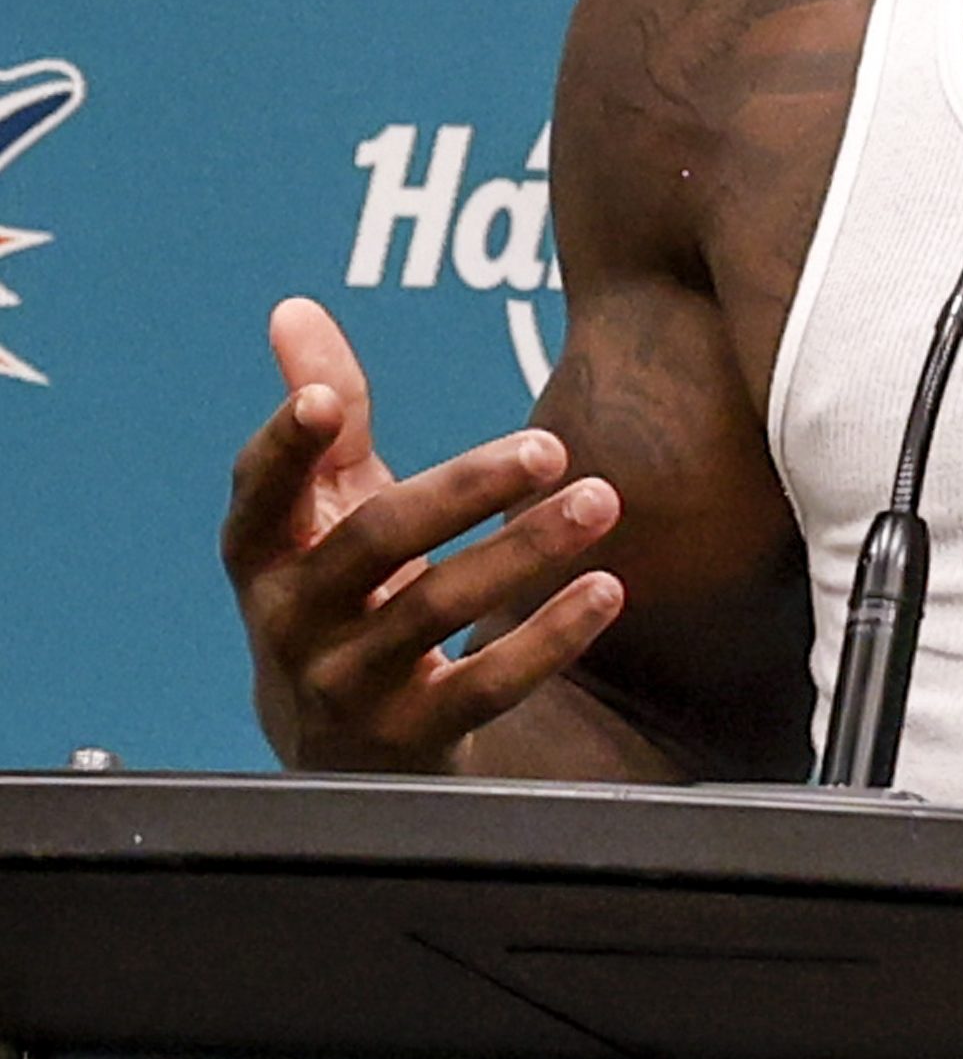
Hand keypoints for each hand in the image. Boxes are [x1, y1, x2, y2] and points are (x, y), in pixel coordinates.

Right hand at [221, 297, 624, 773]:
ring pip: (437, 608)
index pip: (261, 494)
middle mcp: (290, 620)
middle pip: (376, 542)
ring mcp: (345, 684)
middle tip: (550, 447)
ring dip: (526, 550)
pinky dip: (550, 637)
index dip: (287, 448)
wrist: (340, 749)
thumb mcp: (325, 511)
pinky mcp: (409, 734)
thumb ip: (327, 417)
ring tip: (601, 501)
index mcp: (263, 555)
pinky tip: (606, 588)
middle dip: (465, 489)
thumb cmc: (342, 594)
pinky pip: (486, 684)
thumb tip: (296, 309)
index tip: (328, 400)